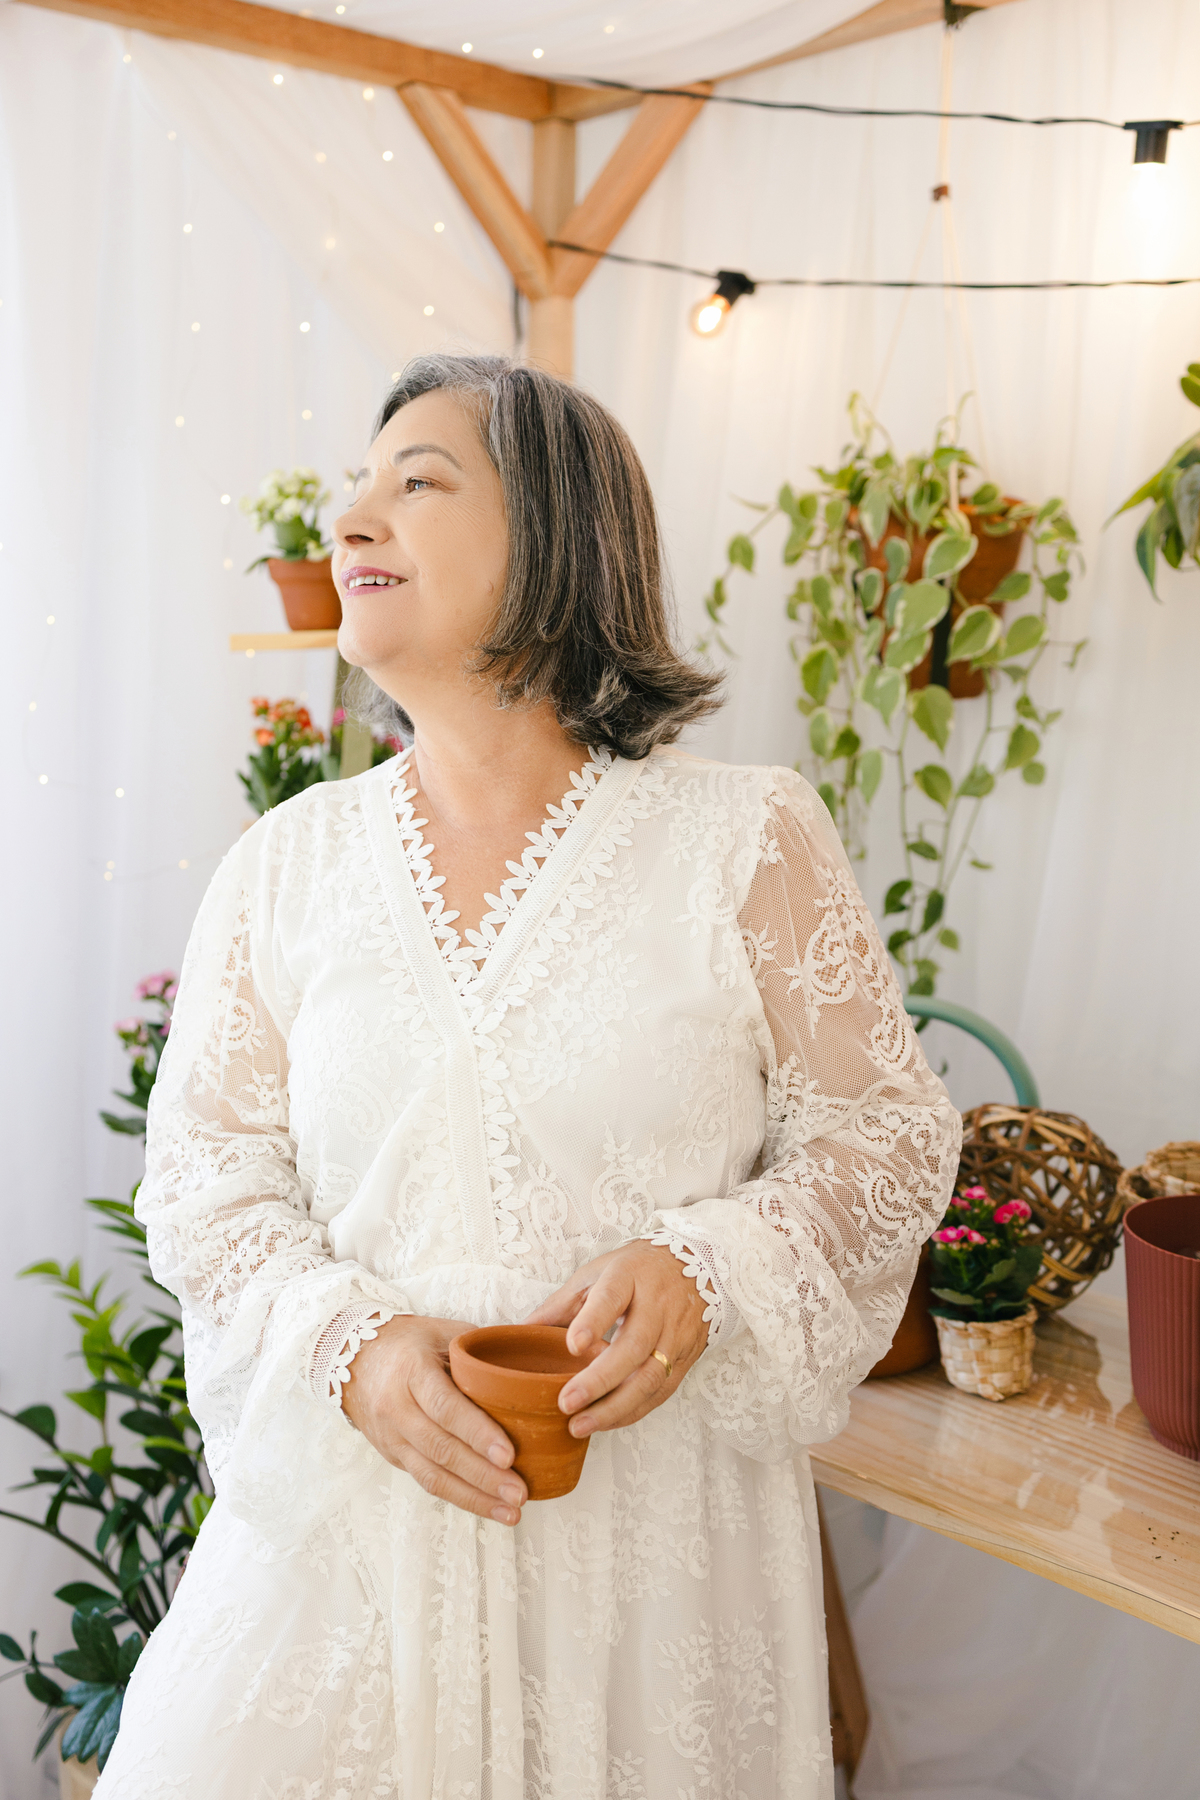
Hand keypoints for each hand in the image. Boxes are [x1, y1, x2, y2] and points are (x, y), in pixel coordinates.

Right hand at [341, 1314, 526, 1524]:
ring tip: (511, 1512)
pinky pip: (426, 1481)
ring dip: (474, 1497)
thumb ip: (480, 1352)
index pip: (445, 1407)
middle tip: (520, 1493)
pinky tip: (487, 1506)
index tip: (509, 1455)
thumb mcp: (442, 1333)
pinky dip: (459, 1496)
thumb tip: (530, 1367)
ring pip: (432, 1475)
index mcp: (411, 1370)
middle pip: (441, 1449)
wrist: (354, 1359)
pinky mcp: (393, 1456)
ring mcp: (391, 1437)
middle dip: (483, 1476)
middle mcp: (396, 1408)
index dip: (477, 1433)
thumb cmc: (410, 1342)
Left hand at [524, 1242, 709, 1437]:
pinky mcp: (686, 1357)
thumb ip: (560, 1305)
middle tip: (566, 1403)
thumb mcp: (596, 1274)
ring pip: (651, 1376)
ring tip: (580, 1425)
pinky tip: (606, 1421)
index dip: (594, 1321)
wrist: (699, 1266)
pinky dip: (633, 1411)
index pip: (612, 1297)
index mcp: (629, 1275)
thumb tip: (519, 1333)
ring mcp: (676, 1333)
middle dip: (599, 1379)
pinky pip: (661, 1391)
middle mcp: (658, 1304)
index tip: (572, 1346)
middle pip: (634, 1345)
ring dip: (615, 1406)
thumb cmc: (636, 1271)